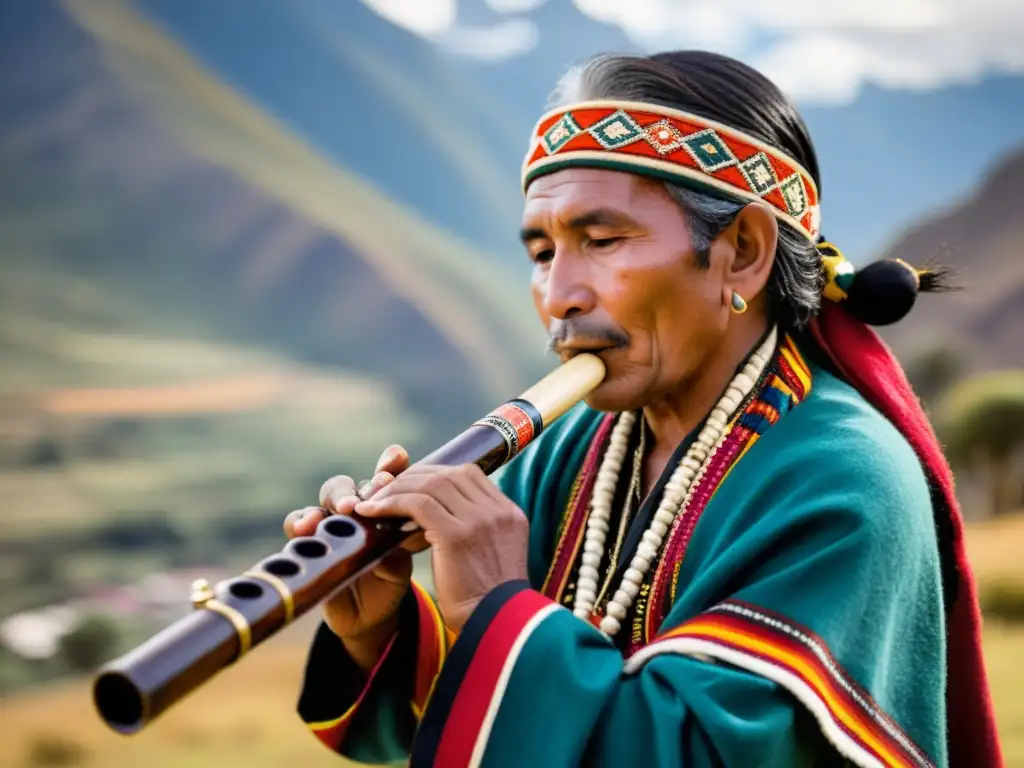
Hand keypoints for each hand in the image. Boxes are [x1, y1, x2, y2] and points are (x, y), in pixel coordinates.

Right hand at [283, 445, 426, 668]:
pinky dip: (301, 521)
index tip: (398, 457)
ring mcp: (332, 523)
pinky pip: (298, 524)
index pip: (385, 476)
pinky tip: (307, 526)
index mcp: (382, 504)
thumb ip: (408, 534)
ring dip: (337, 497)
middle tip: (377, 487)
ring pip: (327, 496)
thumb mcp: (405, 554)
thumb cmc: (391, 576)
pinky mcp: (309, 542)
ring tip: (345, 507)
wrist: (371, 612)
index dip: (390, 464)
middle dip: (365, 485)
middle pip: (354, 483)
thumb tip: (419, 519)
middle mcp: (355, 509)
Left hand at [354, 464, 528, 631]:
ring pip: (431, 484)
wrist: (497, 629)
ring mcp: (480, 520)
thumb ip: (477, 533)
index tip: (412, 487)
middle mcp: (498, 511)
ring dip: (397, 489)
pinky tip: (372, 512)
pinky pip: (417, 504)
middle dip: (413, 478)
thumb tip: (439, 518)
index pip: (470, 475)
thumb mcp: (492, 558)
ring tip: (374, 501)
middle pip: (450, 474)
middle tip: (386, 489)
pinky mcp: (458, 535)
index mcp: (510, 514)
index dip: (436, 475)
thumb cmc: (488, 604)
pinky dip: (391, 503)